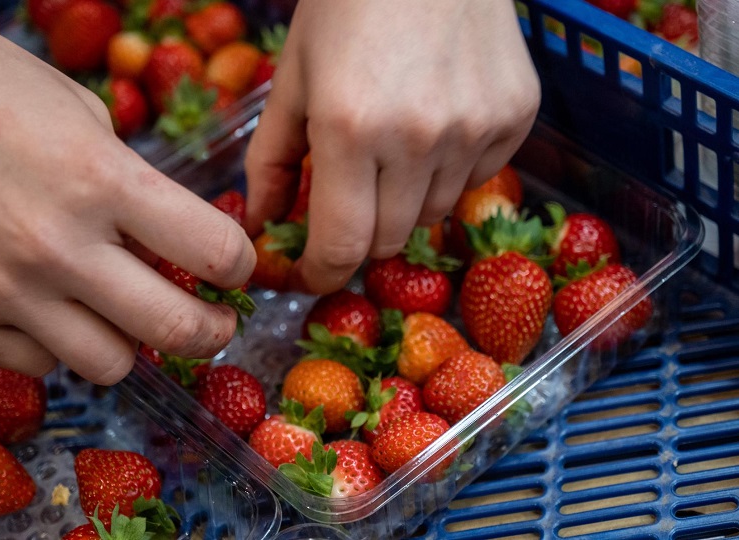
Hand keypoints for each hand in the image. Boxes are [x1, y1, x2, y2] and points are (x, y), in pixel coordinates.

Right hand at [0, 1, 254, 383]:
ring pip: (110, 365)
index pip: (214, 251)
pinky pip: (41, 364)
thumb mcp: (86, 119)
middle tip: (214, 323)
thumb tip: (176, 250)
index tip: (235, 268)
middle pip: (174, 329)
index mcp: (102, 178)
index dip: (240, 265)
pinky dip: (60, 345)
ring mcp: (3, 287)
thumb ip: (136, 189)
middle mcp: (57, 243)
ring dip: (132, 343)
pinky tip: (53, 307)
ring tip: (123, 313)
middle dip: (212, 331)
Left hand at [243, 0, 539, 293]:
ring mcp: (475, 129)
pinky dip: (449, 170)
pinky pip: (476, 180)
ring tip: (394, 145)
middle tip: (350, 196)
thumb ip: (271, 161)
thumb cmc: (345, 6)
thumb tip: (261, 225)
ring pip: (433, 215)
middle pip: (389, 241)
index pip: (342, 246)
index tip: (314, 275)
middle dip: (361, 233)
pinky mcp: (516, 118)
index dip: (322, 274)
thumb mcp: (292, 78)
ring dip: (405, 201)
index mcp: (349, 128)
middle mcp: (419, 138)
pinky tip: (437, 122)